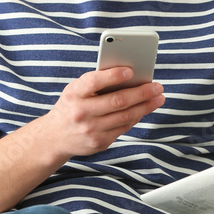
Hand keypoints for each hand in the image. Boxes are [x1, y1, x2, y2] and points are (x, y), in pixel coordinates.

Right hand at [40, 66, 164, 159]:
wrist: (54, 136)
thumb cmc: (72, 105)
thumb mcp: (76, 90)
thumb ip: (98, 82)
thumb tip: (131, 76)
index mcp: (74, 94)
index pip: (94, 82)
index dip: (113, 76)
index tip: (131, 70)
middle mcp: (81, 112)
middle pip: (117, 101)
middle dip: (142, 93)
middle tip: (158, 86)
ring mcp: (90, 130)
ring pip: (125, 117)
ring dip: (146, 106)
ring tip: (159, 98)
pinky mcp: (98, 143)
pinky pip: (123, 128)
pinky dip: (136, 117)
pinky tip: (145, 109)